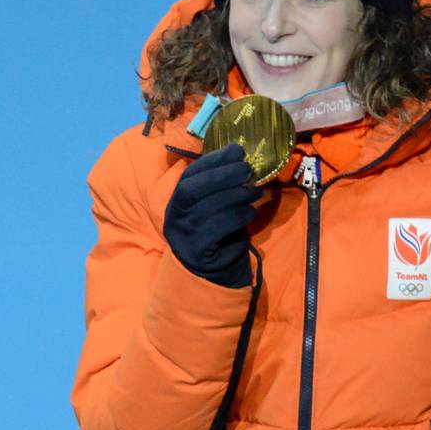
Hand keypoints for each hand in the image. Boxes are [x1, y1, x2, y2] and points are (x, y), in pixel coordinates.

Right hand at [163, 144, 262, 287]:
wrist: (214, 279)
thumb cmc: (219, 239)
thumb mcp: (218, 210)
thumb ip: (224, 189)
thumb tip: (244, 162)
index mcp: (178, 203)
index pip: (189, 176)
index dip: (212, 160)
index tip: (236, 150)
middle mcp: (175, 217)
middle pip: (191, 189)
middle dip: (220, 174)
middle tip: (247, 168)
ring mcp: (183, 235)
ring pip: (206, 207)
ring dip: (235, 194)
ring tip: (255, 191)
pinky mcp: (197, 252)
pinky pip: (217, 228)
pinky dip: (236, 216)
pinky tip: (249, 212)